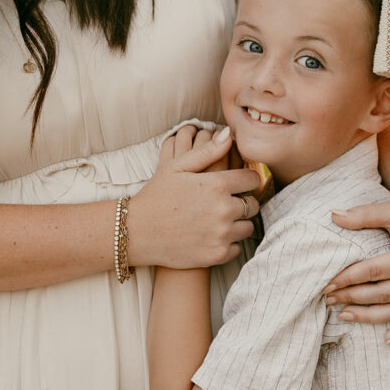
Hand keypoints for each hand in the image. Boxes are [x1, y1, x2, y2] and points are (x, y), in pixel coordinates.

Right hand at [131, 126, 259, 268]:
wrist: (136, 233)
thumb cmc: (156, 196)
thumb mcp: (177, 167)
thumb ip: (207, 151)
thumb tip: (229, 135)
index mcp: (217, 185)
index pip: (252, 180)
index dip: (248, 181)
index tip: (240, 184)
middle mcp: (223, 209)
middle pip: (253, 204)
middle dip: (244, 202)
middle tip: (228, 203)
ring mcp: (221, 234)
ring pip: (248, 227)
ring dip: (238, 223)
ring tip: (220, 220)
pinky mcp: (217, 254)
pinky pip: (237, 247)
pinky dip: (229, 243)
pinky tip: (213, 237)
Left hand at [324, 186, 389, 342]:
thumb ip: (362, 215)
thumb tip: (331, 215)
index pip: (375, 271)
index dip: (348, 278)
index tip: (326, 284)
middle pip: (384, 294)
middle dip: (353, 297)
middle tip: (328, 300)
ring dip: (369, 316)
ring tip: (343, 315)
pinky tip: (386, 339)